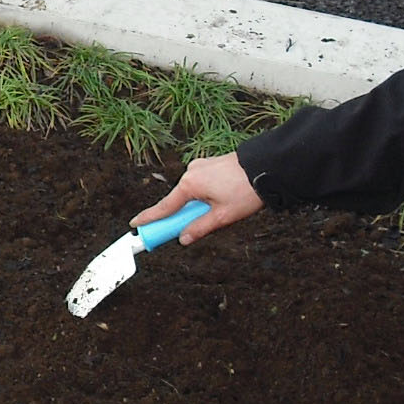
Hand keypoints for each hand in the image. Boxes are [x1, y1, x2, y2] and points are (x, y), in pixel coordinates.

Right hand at [131, 152, 261, 240]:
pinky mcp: (211, 164)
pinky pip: (201, 185)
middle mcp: (191, 173)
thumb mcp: (223, 217)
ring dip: (197, 207)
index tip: (135, 225)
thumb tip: (183, 239)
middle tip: (186, 232)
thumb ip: (199, 229)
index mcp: (190, 185)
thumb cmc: (246, 191)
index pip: (163, 207)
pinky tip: (222, 201)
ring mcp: (201, 166)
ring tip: (221, 213)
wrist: (268, 166)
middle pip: (177, 202)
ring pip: (191, 194)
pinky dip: (204, 197)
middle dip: (181, 217)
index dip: (149, 219)